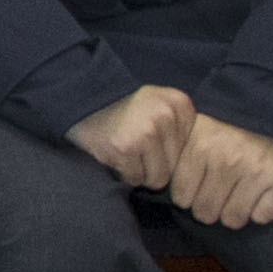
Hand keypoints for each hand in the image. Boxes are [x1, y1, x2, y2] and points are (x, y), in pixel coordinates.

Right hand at [66, 81, 196, 190]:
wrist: (79, 93)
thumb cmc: (121, 107)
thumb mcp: (158, 103)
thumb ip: (179, 127)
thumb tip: (193, 169)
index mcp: (180, 104)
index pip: (189, 151)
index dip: (168, 150)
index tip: (150, 136)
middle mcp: (167, 115)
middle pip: (176, 167)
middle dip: (154, 164)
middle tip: (134, 146)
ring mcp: (147, 131)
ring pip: (158, 177)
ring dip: (140, 171)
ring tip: (125, 150)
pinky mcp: (126, 147)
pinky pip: (135, 178)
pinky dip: (123, 172)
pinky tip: (114, 153)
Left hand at [164, 108, 272, 230]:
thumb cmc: (235, 122)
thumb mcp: (200, 127)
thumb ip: (181, 153)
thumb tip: (160, 185)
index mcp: (200, 145)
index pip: (181, 196)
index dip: (189, 197)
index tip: (197, 188)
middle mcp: (227, 159)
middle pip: (205, 212)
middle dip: (210, 208)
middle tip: (220, 194)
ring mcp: (257, 170)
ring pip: (233, 219)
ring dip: (235, 212)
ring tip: (240, 193)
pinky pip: (262, 217)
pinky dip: (261, 210)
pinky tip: (262, 192)